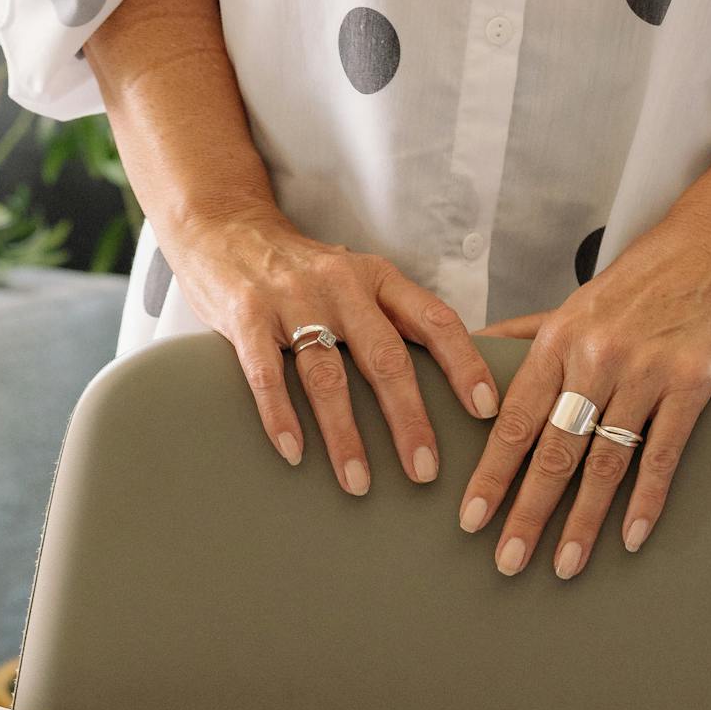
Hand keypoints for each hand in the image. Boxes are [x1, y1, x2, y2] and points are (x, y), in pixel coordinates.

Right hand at [171, 203, 500, 493]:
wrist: (224, 227)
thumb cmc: (299, 272)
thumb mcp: (354, 281)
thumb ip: (388, 321)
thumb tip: (438, 389)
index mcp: (378, 279)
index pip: (435, 320)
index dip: (464, 365)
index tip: (486, 410)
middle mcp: (342, 285)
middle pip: (386, 358)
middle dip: (409, 419)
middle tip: (424, 471)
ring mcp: (292, 299)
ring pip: (327, 375)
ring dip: (345, 435)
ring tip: (359, 482)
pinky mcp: (246, 315)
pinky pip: (267, 374)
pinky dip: (281, 417)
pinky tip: (295, 454)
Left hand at [458, 190, 710, 579]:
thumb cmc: (640, 282)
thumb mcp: (573, 304)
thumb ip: (524, 339)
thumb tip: (471, 356)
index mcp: (559, 341)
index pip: (515, 420)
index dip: (492, 474)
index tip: (471, 519)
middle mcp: (597, 357)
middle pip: (554, 450)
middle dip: (527, 512)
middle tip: (507, 560)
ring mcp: (646, 371)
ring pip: (605, 461)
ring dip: (582, 520)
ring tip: (564, 565)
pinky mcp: (692, 382)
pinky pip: (662, 453)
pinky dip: (646, 500)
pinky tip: (629, 538)